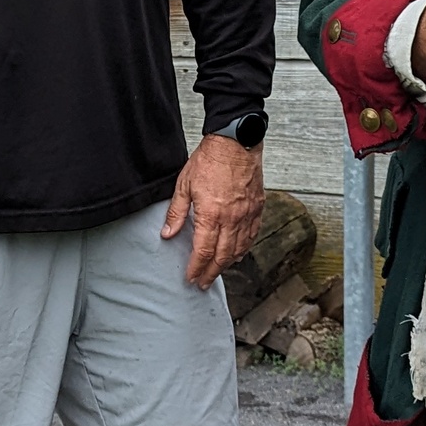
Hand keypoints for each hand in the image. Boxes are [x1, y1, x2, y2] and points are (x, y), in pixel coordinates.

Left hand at [162, 133, 264, 289]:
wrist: (235, 142)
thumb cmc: (210, 160)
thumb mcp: (184, 185)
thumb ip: (176, 213)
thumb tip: (168, 234)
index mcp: (212, 214)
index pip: (203, 251)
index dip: (196, 268)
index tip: (191, 277)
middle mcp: (232, 219)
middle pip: (222, 256)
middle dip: (211, 273)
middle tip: (203, 283)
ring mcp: (247, 214)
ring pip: (239, 249)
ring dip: (227, 264)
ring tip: (217, 271)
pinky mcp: (257, 208)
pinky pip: (252, 235)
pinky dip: (244, 248)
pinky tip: (238, 253)